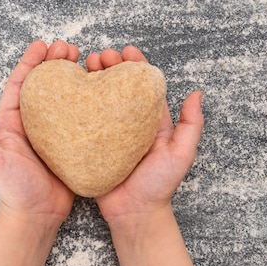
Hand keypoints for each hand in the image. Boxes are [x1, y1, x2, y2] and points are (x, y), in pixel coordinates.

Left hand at [0, 40, 78, 226]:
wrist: (37, 215)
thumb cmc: (13, 189)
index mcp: (13, 121)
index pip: (21, 84)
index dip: (30, 62)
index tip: (42, 44)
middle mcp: (33, 123)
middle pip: (45, 85)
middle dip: (56, 63)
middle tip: (71, 48)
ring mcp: (54, 133)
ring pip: (65, 98)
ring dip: (74, 78)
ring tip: (87, 62)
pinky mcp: (72, 144)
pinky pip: (81, 118)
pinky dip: (89, 102)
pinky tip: (99, 91)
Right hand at [86, 47, 204, 224]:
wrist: (134, 214)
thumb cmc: (160, 186)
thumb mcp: (182, 154)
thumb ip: (191, 126)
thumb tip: (197, 94)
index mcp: (149, 121)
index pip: (142, 86)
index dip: (135, 65)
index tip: (126, 51)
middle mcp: (128, 123)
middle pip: (117, 87)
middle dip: (109, 66)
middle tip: (99, 56)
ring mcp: (107, 133)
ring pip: (98, 99)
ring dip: (91, 79)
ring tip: (84, 66)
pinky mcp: (90, 146)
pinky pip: (81, 122)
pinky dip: (75, 105)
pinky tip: (69, 92)